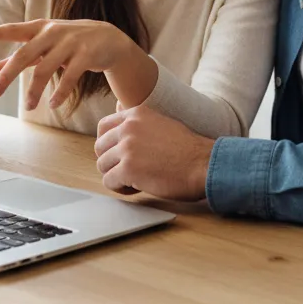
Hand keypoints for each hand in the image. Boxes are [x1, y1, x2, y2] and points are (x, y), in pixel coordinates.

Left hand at [0, 19, 133, 109]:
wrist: (108, 38)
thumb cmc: (69, 41)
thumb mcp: (46, 45)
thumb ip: (22, 55)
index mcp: (41, 28)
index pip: (17, 29)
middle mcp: (53, 33)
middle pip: (25, 54)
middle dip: (8, 74)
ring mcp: (70, 43)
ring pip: (45, 69)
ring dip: (34, 90)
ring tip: (29, 107)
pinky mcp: (86, 55)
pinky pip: (69, 77)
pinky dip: (60, 92)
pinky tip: (53, 104)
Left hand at [94, 106, 213, 200]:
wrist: (203, 163)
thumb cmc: (187, 149)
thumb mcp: (161, 123)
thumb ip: (139, 124)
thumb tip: (118, 125)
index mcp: (136, 114)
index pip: (104, 127)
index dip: (107, 144)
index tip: (117, 155)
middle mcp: (128, 127)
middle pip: (99, 147)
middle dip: (110, 161)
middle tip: (127, 170)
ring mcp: (127, 147)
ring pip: (102, 166)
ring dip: (115, 176)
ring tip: (134, 180)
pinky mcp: (128, 169)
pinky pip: (109, 182)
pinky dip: (120, 189)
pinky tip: (137, 188)